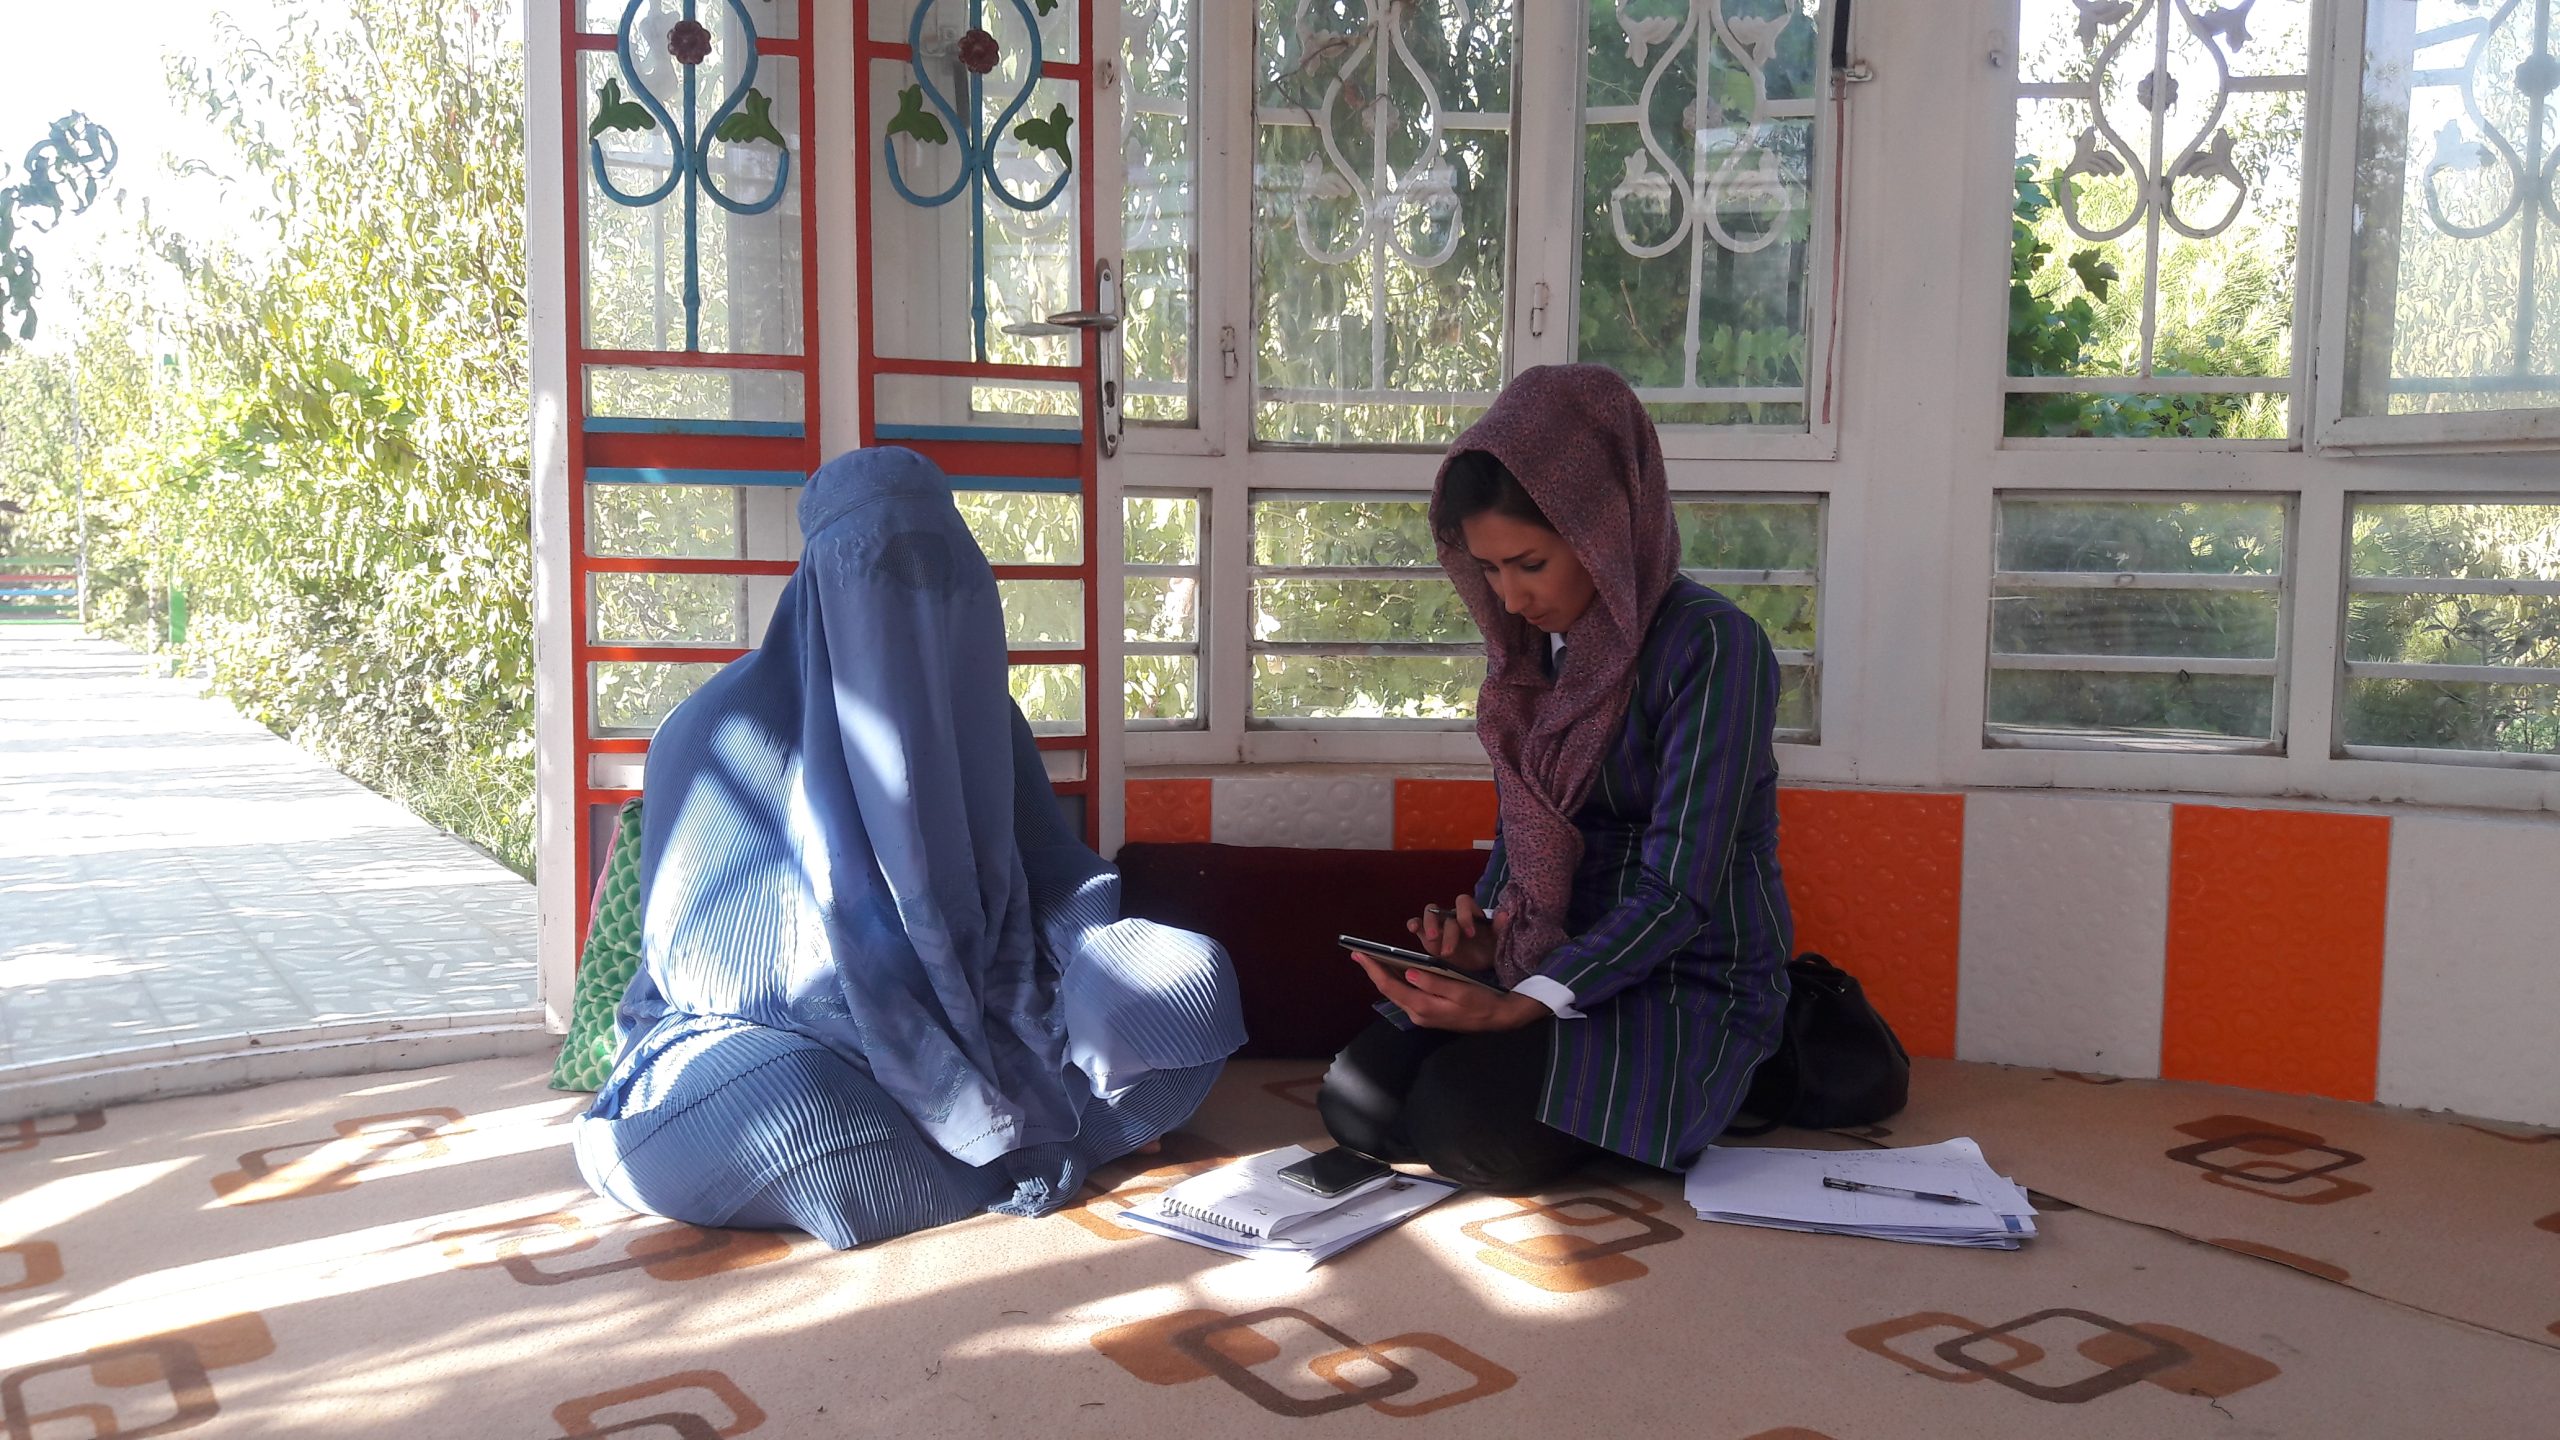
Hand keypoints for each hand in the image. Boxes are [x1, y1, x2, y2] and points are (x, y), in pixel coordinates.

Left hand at [1350, 952, 1545, 1032]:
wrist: (1497, 1019)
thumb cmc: (1482, 1002)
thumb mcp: (1461, 990)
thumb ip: (1434, 983)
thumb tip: (1409, 973)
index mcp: (1424, 1007)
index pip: (1391, 986)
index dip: (1374, 969)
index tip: (1360, 954)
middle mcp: (1418, 1014)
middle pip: (1389, 991)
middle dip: (1373, 971)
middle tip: (1359, 954)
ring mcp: (1422, 1015)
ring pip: (1396, 994)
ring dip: (1383, 977)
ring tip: (1371, 960)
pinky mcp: (1427, 1013)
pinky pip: (1405, 996)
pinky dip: (1396, 982)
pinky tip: (1393, 971)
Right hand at [1407, 895, 1503, 974]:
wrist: (1480, 963)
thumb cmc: (1488, 948)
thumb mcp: (1496, 940)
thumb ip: (1500, 927)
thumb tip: (1504, 914)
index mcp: (1470, 912)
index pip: (1464, 902)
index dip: (1465, 916)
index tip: (1471, 934)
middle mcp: (1453, 915)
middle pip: (1445, 912)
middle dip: (1447, 931)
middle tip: (1449, 950)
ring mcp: (1439, 924)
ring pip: (1430, 913)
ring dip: (1429, 925)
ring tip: (1432, 940)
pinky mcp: (1428, 936)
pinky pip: (1418, 925)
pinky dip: (1414, 924)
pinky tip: (1413, 929)